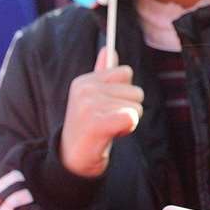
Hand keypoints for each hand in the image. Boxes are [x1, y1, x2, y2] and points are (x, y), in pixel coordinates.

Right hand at [57, 47, 143, 177]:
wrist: (73, 160)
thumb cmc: (88, 128)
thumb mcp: (92, 97)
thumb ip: (102, 74)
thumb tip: (109, 49)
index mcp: (84, 80)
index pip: (125, 72)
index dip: (123, 93)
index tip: (108, 107)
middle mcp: (85, 89)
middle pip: (135, 90)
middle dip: (128, 109)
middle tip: (107, 121)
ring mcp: (90, 105)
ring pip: (136, 106)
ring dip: (128, 121)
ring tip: (108, 129)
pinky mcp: (97, 123)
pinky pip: (132, 118)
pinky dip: (127, 129)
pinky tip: (111, 135)